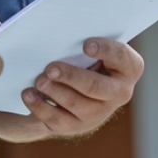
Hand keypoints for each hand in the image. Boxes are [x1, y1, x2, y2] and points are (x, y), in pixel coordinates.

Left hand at [15, 38, 142, 137]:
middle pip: (96, 86)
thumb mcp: (93, 46)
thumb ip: (83, 40)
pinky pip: (58, 120)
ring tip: (39, 80)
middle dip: (71, 77)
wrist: (78, 86)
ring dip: (54, 91)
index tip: (86, 45)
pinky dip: (40, 107)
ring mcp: (100, 112)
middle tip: (50, 68)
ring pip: (76, 104)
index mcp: (128, 67)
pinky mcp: (78, 125)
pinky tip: (28, 94)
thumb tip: (59, 32)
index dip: (106, 50)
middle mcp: (120, 92)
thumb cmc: (87, 55)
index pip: (121, 56)